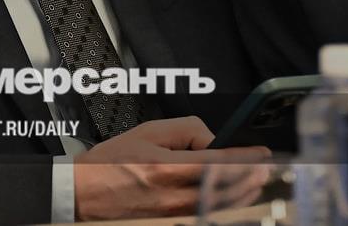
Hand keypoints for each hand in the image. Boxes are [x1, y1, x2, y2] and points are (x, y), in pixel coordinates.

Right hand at [73, 116, 270, 220]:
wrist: (83, 195)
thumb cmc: (109, 163)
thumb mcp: (148, 132)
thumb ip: (187, 130)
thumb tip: (214, 140)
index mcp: (167, 169)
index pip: (220, 162)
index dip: (246, 158)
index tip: (262, 153)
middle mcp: (173, 196)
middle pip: (226, 189)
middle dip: (251, 177)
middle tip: (265, 168)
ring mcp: (173, 216)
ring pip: (220, 207)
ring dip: (243, 194)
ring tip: (255, 183)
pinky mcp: (169, 224)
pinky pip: (204, 216)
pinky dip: (222, 208)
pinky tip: (231, 200)